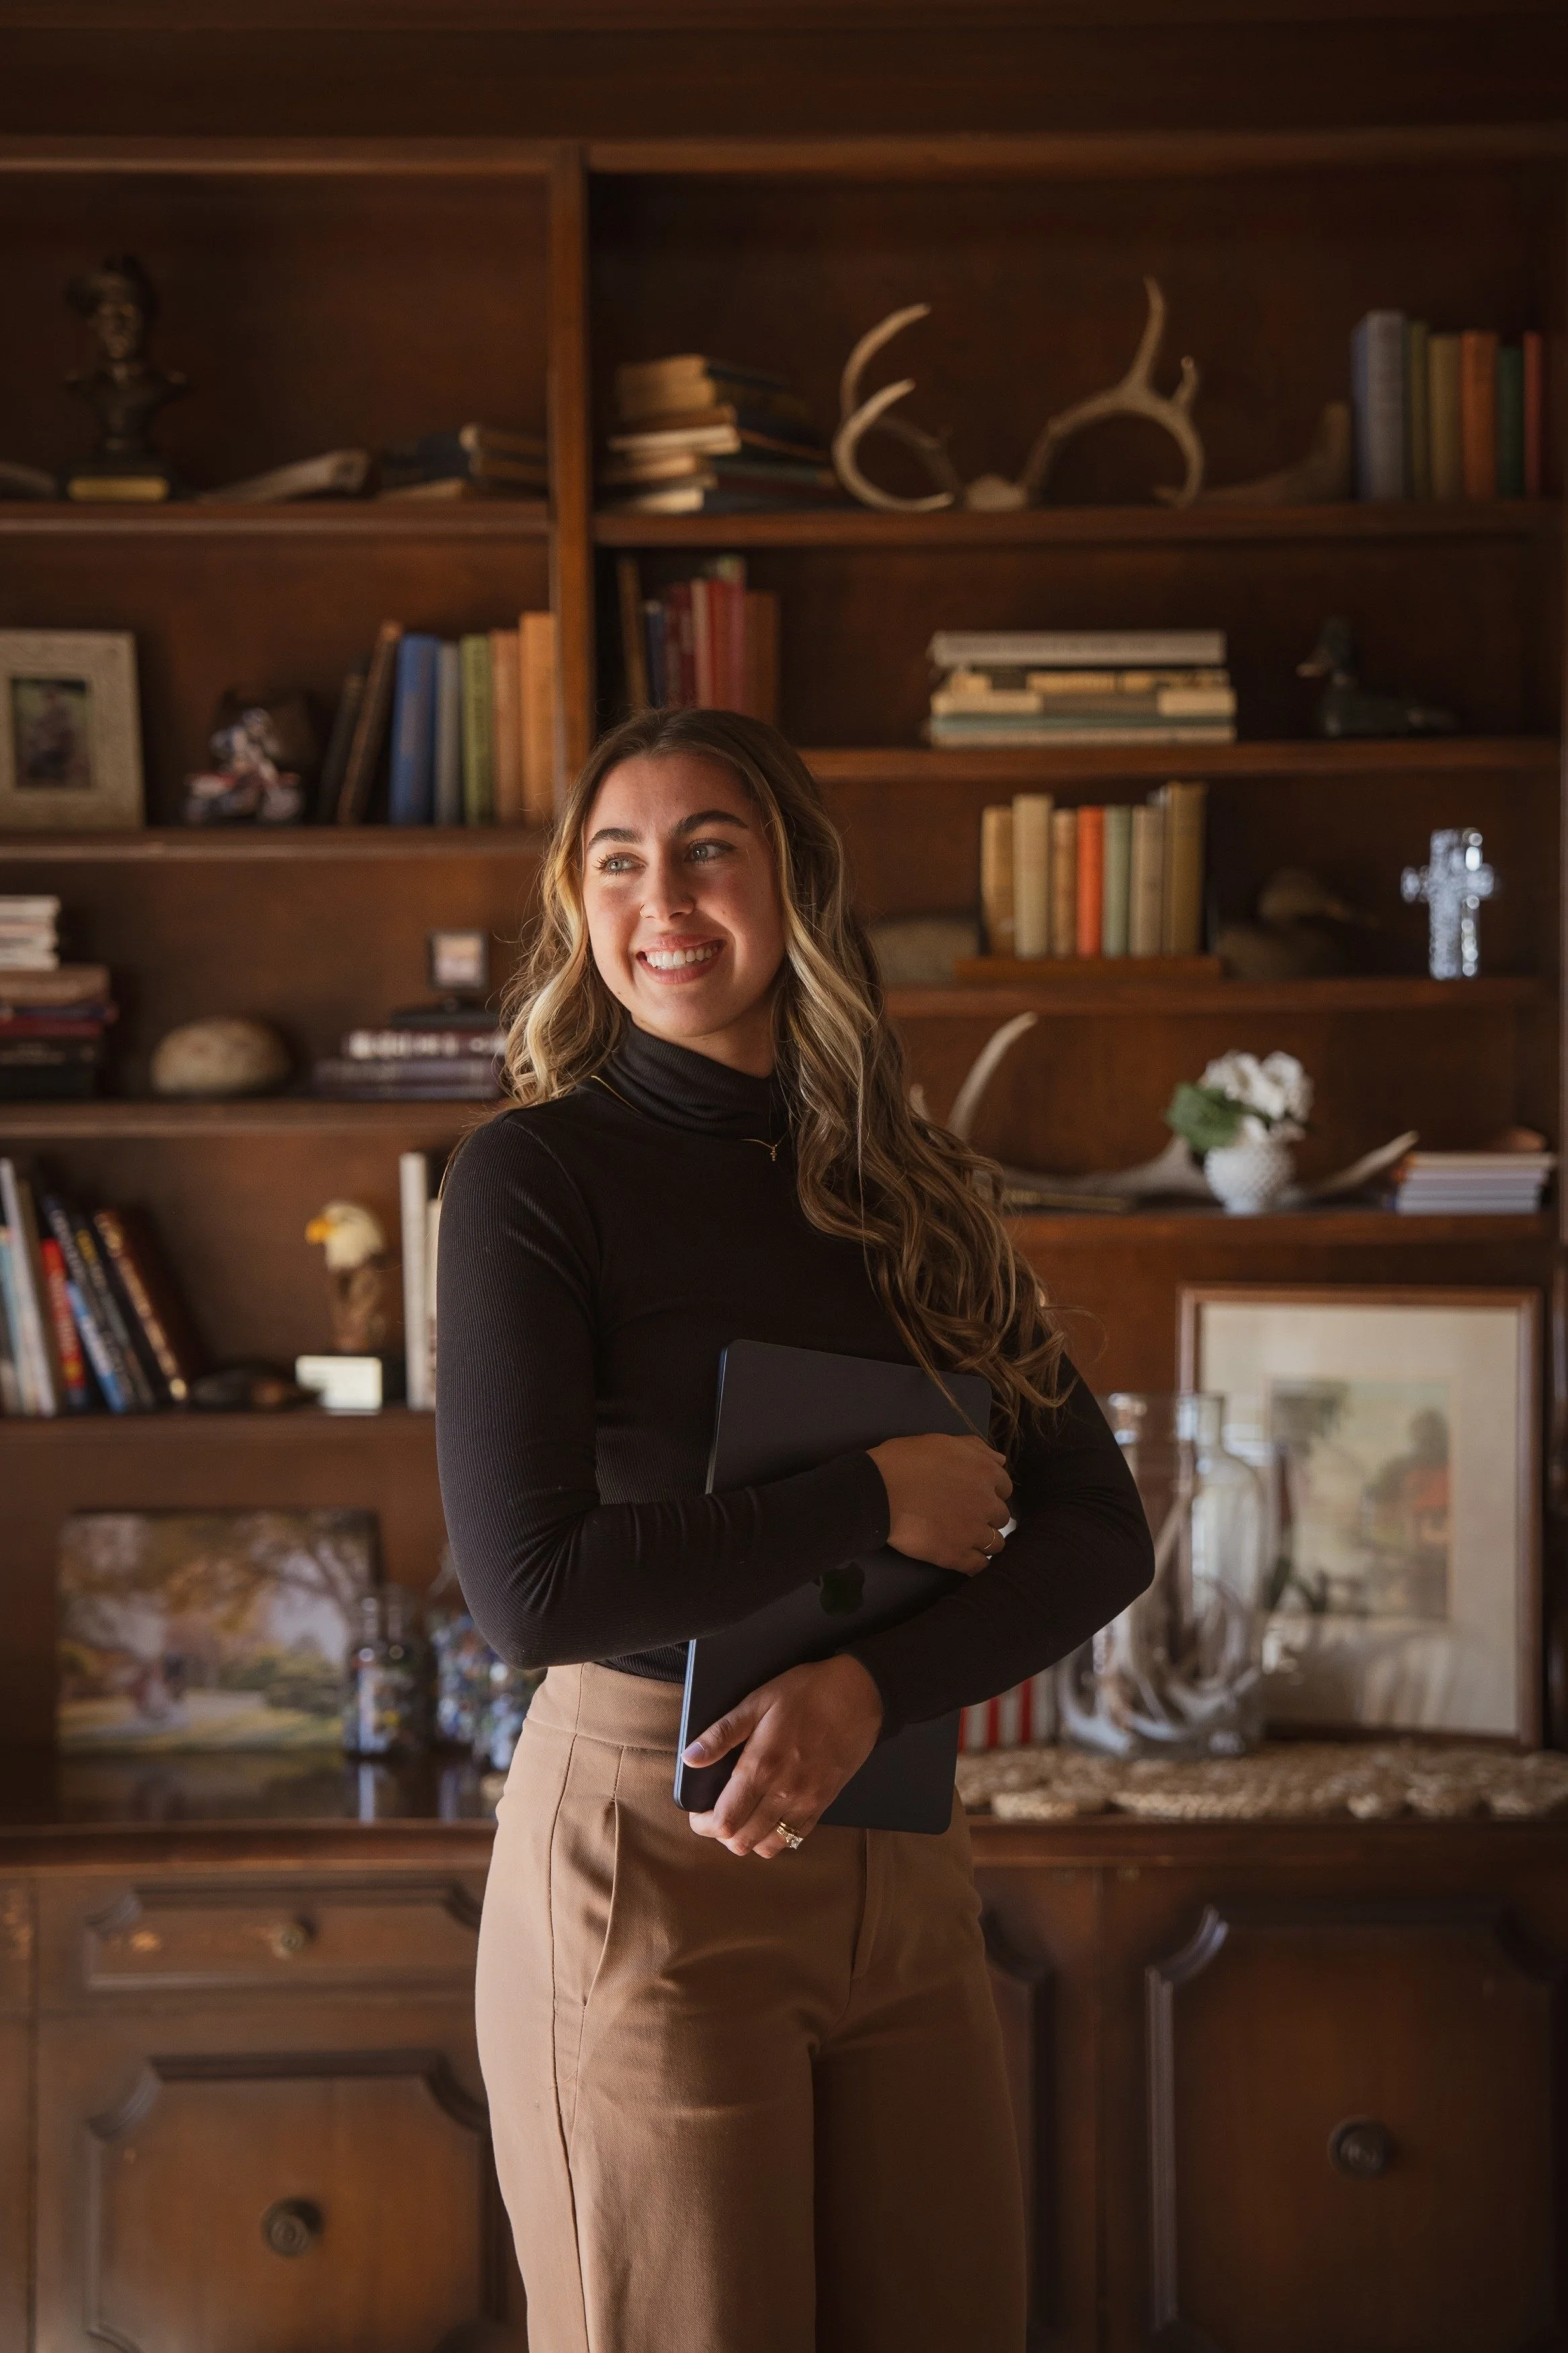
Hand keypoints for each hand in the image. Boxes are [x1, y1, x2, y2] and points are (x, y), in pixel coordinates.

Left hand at [684, 1654, 883, 1857]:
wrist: (859, 1695)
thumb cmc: (806, 1693)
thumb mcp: (757, 1702)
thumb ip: (722, 1733)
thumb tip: (690, 1758)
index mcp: (761, 1768)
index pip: (724, 1821)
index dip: (703, 1824)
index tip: (698, 1814)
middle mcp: (783, 1793)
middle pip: (742, 1841)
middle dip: (722, 1834)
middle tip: (717, 1814)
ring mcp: (806, 1802)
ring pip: (768, 1846)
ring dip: (749, 1838)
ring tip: (743, 1817)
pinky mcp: (824, 1803)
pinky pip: (796, 1838)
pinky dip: (777, 1836)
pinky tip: (770, 1816)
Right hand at [868, 1431, 1013, 1573]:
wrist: (878, 1491)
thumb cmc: (904, 1461)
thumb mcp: (942, 1442)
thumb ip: (975, 1448)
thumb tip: (1000, 1460)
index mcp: (985, 1472)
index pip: (1004, 1488)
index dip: (990, 1492)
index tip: (974, 1495)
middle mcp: (987, 1503)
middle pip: (1001, 1517)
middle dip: (987, 1516)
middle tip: (965, 1516)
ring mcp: (974, 1532)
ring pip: (995, 1544)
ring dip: (984, 1541)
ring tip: (964, 1538)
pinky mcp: (957, 1555)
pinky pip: (979, 1566)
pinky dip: (974, 1563)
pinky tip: (962, 1557)